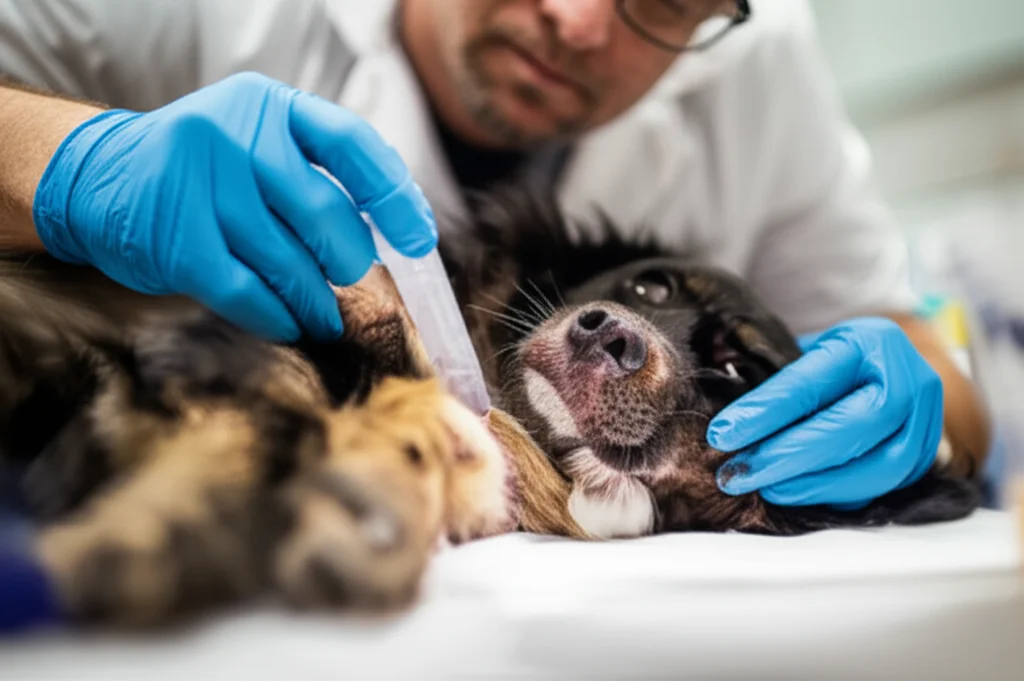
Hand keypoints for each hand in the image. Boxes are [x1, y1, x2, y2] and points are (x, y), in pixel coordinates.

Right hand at [32, 72, 435, 341]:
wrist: (100, 178)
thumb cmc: (204, 173)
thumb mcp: (257, 145)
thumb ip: (314, 175)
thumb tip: (392, 238)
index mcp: (268, 106)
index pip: (352, 144)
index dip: (394, 195)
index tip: (418, 239)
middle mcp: (234, 135)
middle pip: (324, 213)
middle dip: (350, 262)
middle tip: (356, 284)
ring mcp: (201, 185)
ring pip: (288, 262)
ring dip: (317, 302)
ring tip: (327, 317)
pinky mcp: (177, 240)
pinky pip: (248, 293)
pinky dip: (278, 317)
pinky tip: (290, 324)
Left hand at [708, 317, 943, 507]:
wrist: (893, 368)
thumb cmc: (835, 359)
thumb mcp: (809, 350)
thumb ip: (774, 377)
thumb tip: (725, 418)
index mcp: (871, 342)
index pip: (812, 383)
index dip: (764, 413)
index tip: (722, 435)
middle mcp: (908, 380)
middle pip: (850, 428)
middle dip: (786, 456)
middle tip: (737, 473)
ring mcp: (925, 422)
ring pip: (875, 467)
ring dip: (811, 484)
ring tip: (765, 488)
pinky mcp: (924, 458)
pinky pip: (881, 487)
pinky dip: (835, 494)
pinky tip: (797, 493)